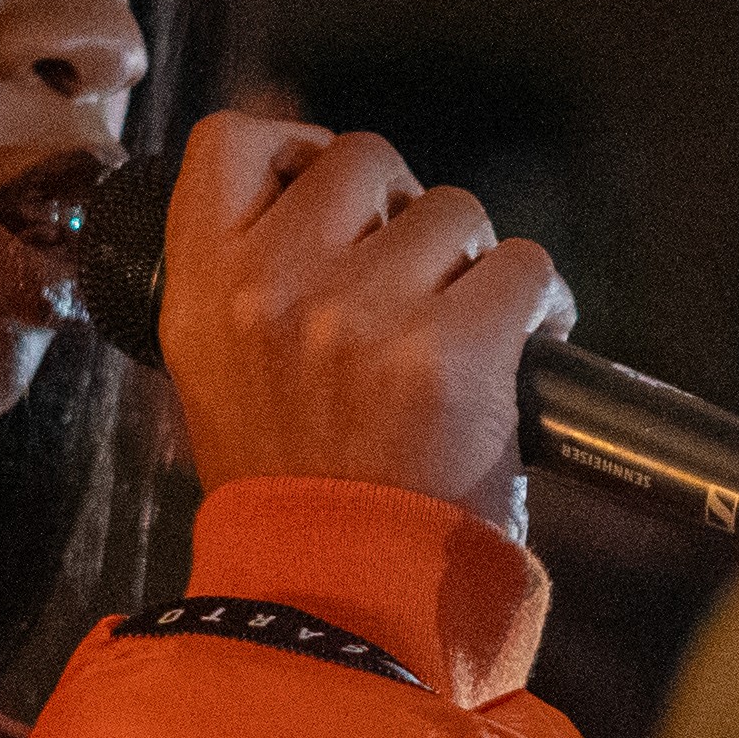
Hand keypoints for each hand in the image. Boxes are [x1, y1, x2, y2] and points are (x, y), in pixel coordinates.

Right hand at [155, 112, 572, 523]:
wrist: (339, 594)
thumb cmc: (294, 489)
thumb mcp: (219, 371)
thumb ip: (246, 270)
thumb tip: (298, 150)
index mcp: (202, 288)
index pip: (233, 143)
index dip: (295, 146)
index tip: (332, 190)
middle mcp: (275, 288)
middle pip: (365, 160)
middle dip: (400, 210)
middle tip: (410, 282)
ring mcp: (364, 315)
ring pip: (454, 209)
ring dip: (469, 263)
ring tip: (457, 334)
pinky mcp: (454, 348)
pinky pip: (523, 265)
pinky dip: (536, 303)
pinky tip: (517, 350)